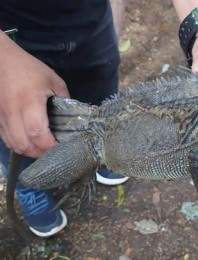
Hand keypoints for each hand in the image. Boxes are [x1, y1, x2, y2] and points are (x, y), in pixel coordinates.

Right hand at [0, 33, 69, 157]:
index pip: (38, 133)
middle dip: (40, 152)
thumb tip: (73, 119)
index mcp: (29, 101)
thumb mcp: (54, 81)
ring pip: (13, 144)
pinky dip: (18, 144)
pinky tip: (29, 142)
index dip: (49, 145)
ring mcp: (1, 116)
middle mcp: (12, 111)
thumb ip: (65, 100)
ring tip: (42, 148)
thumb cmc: (30, 69)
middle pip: (24, 144)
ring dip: (29, 151)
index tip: (62, 147)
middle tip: (53, 151)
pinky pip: (5, 139)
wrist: (0, 59)